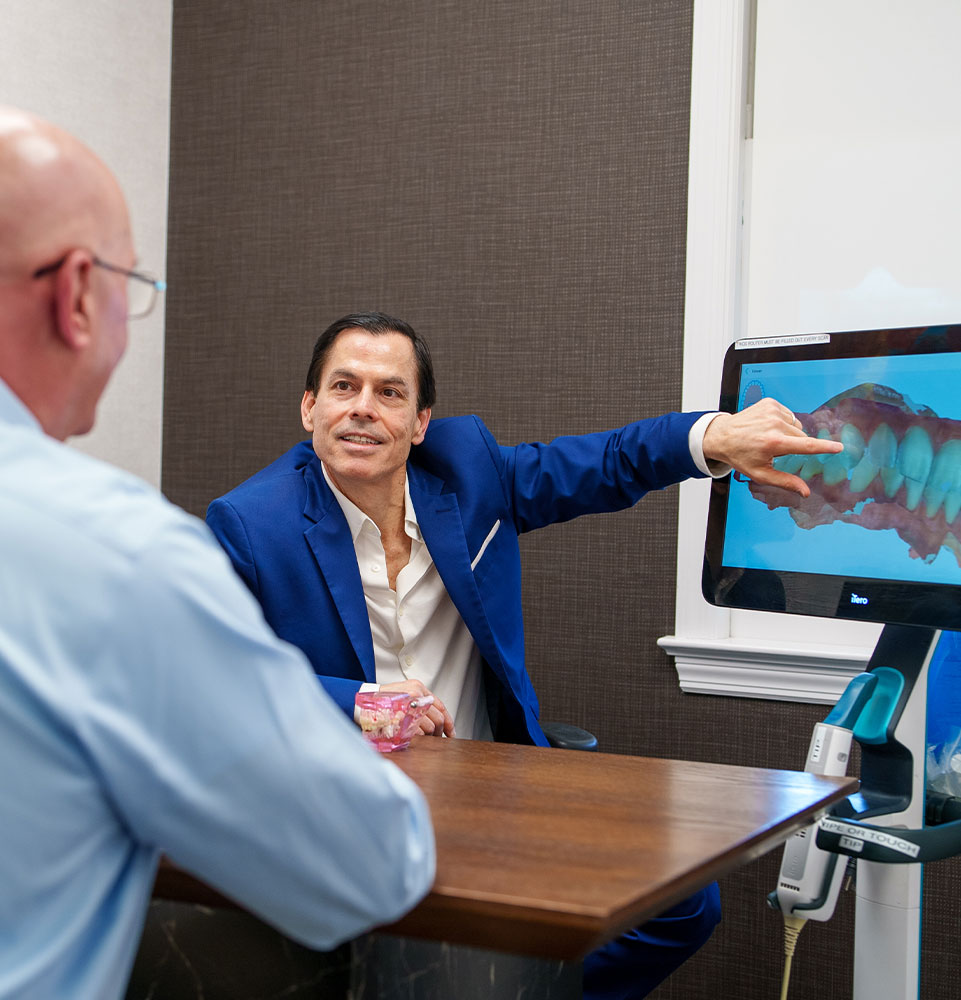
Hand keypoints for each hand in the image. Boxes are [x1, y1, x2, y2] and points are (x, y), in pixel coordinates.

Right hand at [378, 679, 454, 737]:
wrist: (361, 704)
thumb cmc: (381, 702)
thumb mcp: (404, 694)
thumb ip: (419, 703)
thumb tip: (437, 720)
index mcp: (418, 688)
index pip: (441, 706)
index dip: (449, 722)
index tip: (451, 732)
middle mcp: (416, 694)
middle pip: (438, 718)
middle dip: (439, 732)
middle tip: (436, 738)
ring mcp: (409, 706)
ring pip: (430, 727)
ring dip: (429, 737)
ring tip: (422, 738)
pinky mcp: (403, 718)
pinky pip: (419, 733)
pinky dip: (419, 738)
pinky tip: (412, 737)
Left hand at [701, 397, 842, 497]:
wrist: (722, 435)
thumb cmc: (741, 456)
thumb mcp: (760, 474)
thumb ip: (785, 482)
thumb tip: (806, 492)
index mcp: (774, 443)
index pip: (806, 446)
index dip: (825, 447)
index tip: (839, 447)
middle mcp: (774, 424)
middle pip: (802, 436)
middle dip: (794, 444)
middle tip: (775, 449)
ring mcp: (772, 411)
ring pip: (796, 425)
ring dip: (789, 432)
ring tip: (769, 437)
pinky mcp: (770, 403)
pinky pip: (788, 415)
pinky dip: (782, 421)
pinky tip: (767, 426)